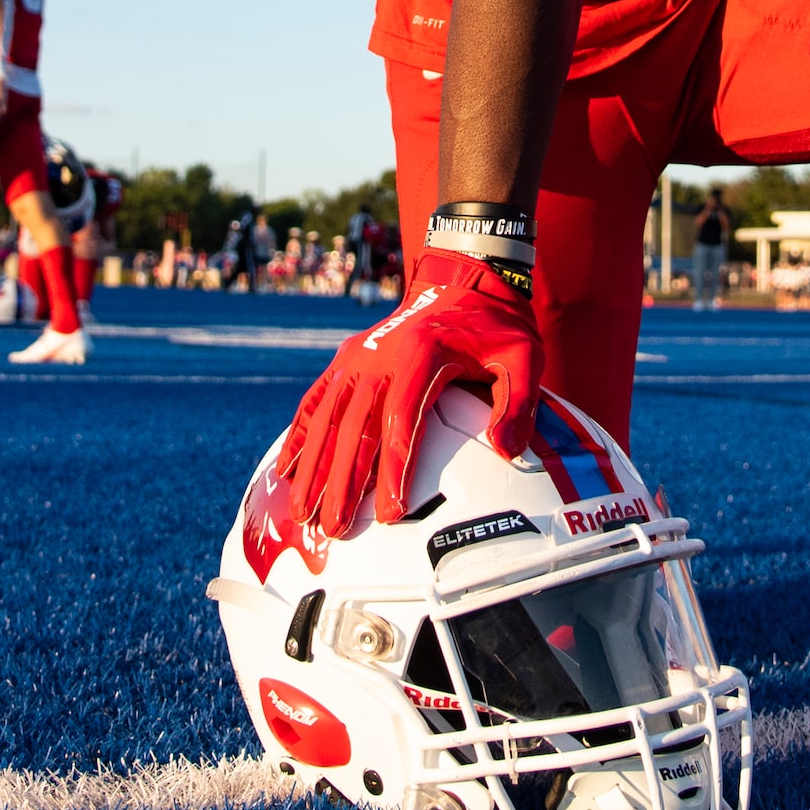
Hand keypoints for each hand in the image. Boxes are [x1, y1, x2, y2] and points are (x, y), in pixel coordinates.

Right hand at [278, 248, 540, 530]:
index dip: (393, 471)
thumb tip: (507, 451)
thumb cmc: (496, 326)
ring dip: (313, 468)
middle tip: (334, 530)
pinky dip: (299, 436)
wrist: (463, 279)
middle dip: (341, 483)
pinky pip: (316, 401)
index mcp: (421, 355)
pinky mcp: (346, 359)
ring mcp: (357, 357)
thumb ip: (519, 403)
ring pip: (328, 419)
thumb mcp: (524, 355)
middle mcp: (379, 356)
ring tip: (302, 514)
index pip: (401, 422)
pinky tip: (285, 471)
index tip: (388, 513)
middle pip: (356, 429)